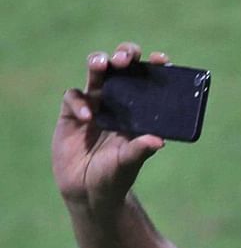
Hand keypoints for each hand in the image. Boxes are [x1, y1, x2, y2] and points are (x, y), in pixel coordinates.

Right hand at [54, 43, 171, 214]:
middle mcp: (117, 103)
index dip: (153, 67)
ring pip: (95, 73)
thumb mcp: (129, 163)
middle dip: (123, 55)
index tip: (162, 59)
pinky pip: (73, 97)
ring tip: (103, 64)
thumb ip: (140, 150)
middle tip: (125, 58)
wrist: (89, 192)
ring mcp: (93, 105)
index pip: (147, 82)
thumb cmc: (115, 176)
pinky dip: (79, 103)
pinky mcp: (71, 113)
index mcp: (138, 111)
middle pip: (119, 68)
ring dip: (98, 63)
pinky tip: (88, 117)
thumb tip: (158, 141)